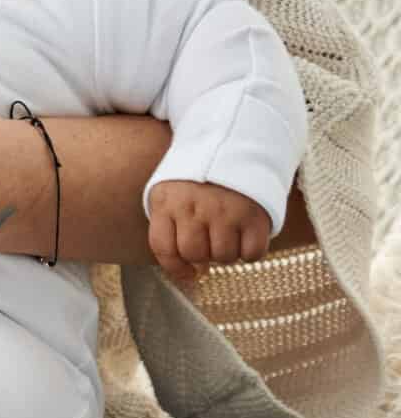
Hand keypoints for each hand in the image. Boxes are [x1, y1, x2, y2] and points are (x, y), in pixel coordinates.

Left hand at [146, 179, 270, 289]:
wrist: (234, 144)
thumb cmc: (197, 178)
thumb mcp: (169, 193)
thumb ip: (168, 226)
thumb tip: (188, 270)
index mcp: (167, 201)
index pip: (162, 248)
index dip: (174, 267)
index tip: (188, 272)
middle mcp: (194, 207)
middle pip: (194, 254)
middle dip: (202, 255)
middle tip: (211, 241)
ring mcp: (225, 211)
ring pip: (224, 256)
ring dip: (227, 252)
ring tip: (228, 232)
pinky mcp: (254, 215)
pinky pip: (252, 254)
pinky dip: (250, 252)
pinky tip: (246, 235)